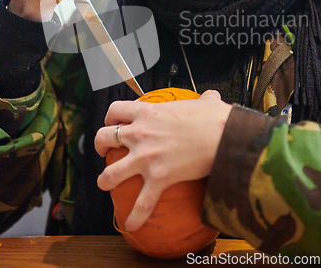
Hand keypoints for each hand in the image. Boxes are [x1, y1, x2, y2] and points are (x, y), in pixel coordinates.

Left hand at [95, 90, 231, 231]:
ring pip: (110, 172)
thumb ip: (203, 100)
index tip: (114, 122)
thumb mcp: (206, 103)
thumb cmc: (215, 118)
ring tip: (105, 184)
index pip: (115, 110)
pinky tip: (131, 225)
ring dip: (104, 180)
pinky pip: (142, 203)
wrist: (225, 136)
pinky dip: (135, 217)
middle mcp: (140, 133)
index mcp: (147, 112)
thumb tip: (212, 97)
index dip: (110, 117)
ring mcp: (146, 157)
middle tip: (105, 151)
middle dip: (99, 145)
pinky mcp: (159, 178)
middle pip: (104, 137)